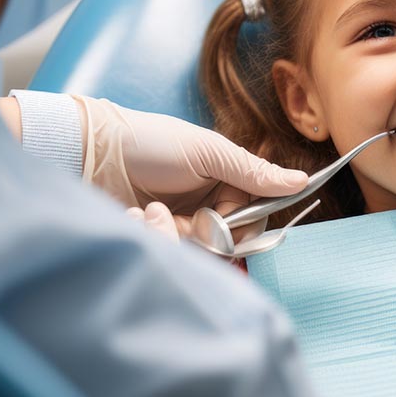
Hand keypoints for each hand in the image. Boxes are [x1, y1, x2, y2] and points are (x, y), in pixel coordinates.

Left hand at [76, 96, 307, 239]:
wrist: (92, 151)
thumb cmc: (151, 143)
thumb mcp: (207, 152)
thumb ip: (253, 172)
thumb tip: (303, 181)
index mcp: (226, 184)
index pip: (252, 221)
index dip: (241, 230)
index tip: (223, 226)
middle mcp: (207, 208)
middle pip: (225, 244)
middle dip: (201, 235)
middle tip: (179, 220)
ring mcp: (178, 226)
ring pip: (194, 253)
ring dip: (168, 233)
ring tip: (144, 210)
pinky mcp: (153, 238)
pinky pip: (165, 253)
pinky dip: (147, 235)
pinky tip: (129, 213)